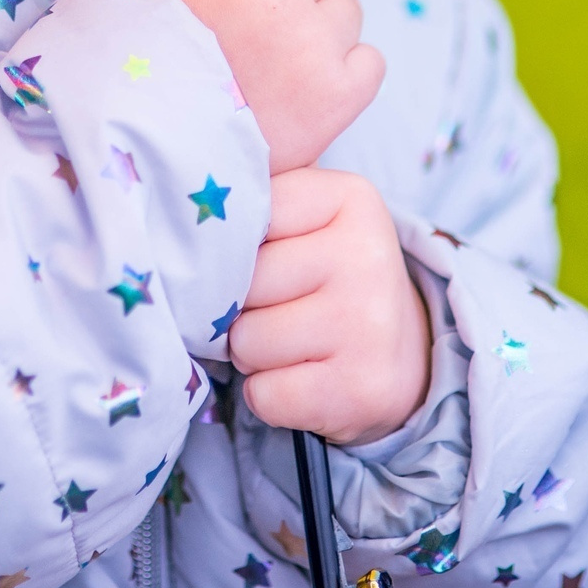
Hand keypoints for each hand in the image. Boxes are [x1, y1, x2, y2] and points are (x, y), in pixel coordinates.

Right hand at [152, 0, 383, 171]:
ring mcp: (315, 44)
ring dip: (319, 32)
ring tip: (269, 66)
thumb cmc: (149, 56)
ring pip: (346, 9)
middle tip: (250, 30)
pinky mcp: (340, 94)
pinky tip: (296, 92)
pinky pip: (368, 61)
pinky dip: (342, 76)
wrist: (149, 150)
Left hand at [230, 168, 430, 445]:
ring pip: (246, 342)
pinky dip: (270, 397)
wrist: (403, 353)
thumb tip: (184, 190)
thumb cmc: (327, 276)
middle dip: (242, 307)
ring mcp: (369, 323)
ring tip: (294, 344)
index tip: (266, 256)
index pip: (244, 216)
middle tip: (281, 309)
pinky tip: (305, 381)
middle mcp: (367, 253)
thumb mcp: (304, 216)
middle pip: (240, 284)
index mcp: (350, 197)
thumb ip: (254, 195)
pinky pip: (264, 395)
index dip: (236, 248)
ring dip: (253, 355)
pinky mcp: (363, 388)